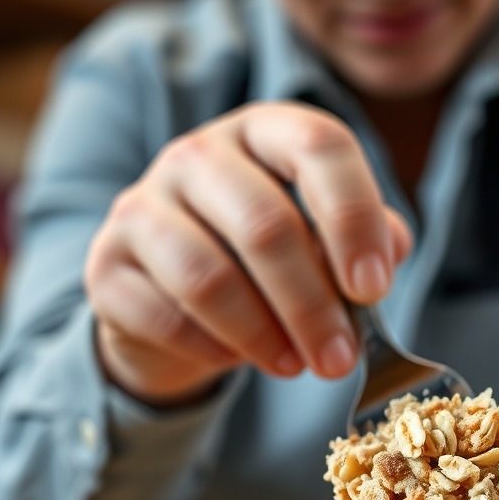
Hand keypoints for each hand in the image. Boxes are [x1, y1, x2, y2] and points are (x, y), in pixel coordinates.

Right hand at [85, 101, 411, 405]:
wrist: (175, 305)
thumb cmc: (264, 267)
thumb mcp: (324, 246)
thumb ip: (364, 241)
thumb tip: (391, 248)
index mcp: (265, 133)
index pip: (319, 146)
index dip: (353, 218)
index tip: (373, 289)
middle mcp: (198, 154)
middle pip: (266, 225)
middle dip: (313, 306)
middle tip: (340, 361)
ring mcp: (142, 205)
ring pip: (209, 277)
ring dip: (263, 335)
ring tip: (296, 367)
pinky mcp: (107, 264)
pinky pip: (164, 316)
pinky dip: (211, 349)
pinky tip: (236, 360)